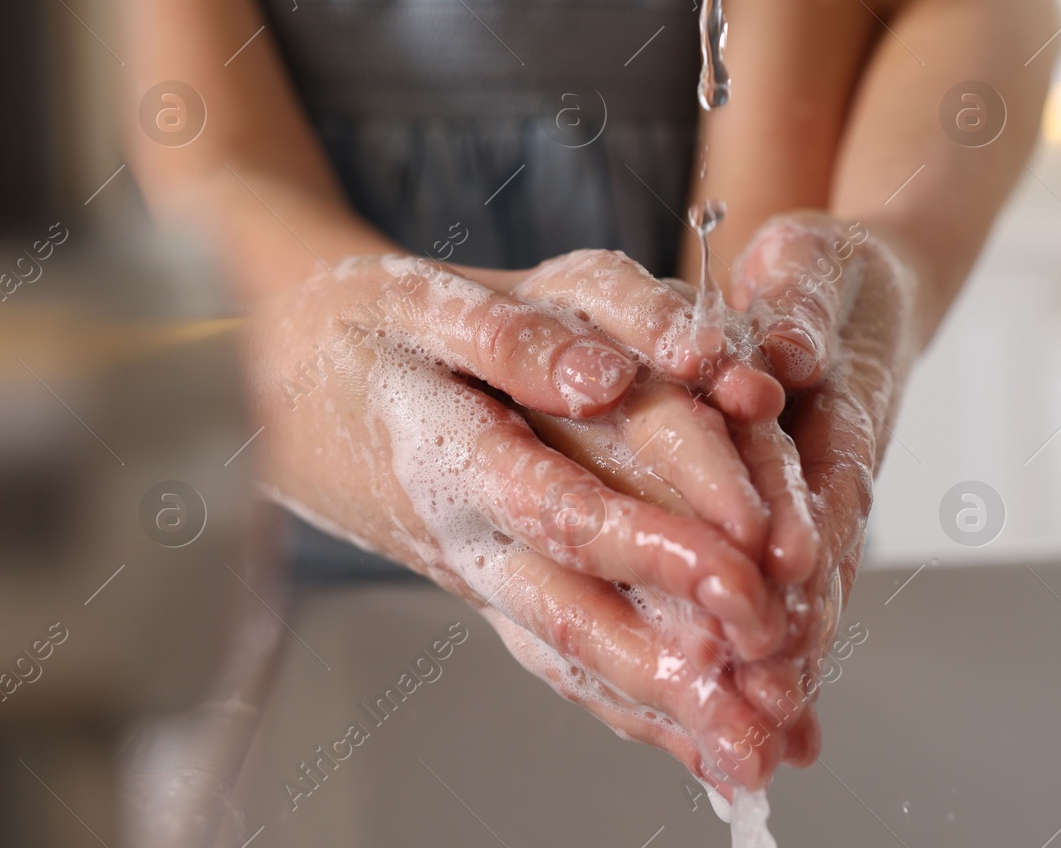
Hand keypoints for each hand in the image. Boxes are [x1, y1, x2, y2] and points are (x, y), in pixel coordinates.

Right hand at [245, 254, 798, 784]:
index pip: (562, 510)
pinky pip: (565, 665)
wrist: (287, 381)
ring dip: (668, 712)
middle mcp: (471, 537)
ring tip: (755, 756)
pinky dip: (635, 712)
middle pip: (579, 614)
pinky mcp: (498, 593)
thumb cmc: (368, 331)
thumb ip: (514, 337)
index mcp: (454, 457)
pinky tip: (703, 749)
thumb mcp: (422, 303)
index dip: (654, 547)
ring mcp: (483, 577)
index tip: (742, 576)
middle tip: (773, 700)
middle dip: (680, 664)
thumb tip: (604, 375)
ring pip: (575, 656)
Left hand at [728, 213, 917, 717]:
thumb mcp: (814, 258)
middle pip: (826, 546)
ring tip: (762, 718)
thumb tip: (784, 355)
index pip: (831, 464)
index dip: (811, 513)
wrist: (862, 291)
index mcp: (846, 396)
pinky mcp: (799, 516)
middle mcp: (841, 460)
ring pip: (811, 581)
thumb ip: (799, 304)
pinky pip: (790, 582)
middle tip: (771, 680)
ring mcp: (823, 496)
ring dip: (791, 647)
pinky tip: (756, 702)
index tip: (789, 565)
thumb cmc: (829, 271)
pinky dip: (780, 639)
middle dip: (801, 615)